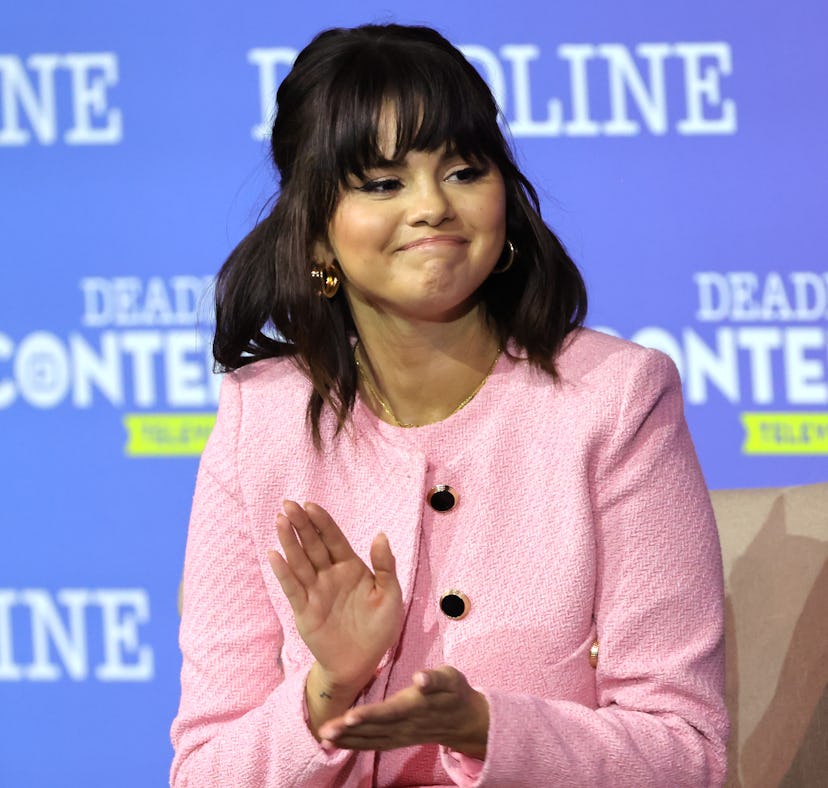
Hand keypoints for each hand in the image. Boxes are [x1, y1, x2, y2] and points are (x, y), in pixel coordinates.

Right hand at [268, 500, 402, 690]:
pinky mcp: (304, 610)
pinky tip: (274, 554)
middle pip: (312, 544)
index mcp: (351, 567)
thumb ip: (385, 566)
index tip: (310, 505)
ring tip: (280, 520)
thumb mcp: (390, 595)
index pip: (333, 538)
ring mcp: (315, 590)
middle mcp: (330, 575)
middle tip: (288, 504)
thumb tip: (380, 535)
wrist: (362, 663)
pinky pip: (292, 587)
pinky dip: (283, 572)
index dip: (322, 522)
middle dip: (301, 524)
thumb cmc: (379, 628)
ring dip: (289, 541)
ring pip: (299, 561)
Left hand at [317, 666, 489, 759]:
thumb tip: (420, 678)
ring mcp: (400, 735)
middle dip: (349, 731)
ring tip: (324, 738)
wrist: (464, 721)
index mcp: (416, 706)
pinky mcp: (397, 740)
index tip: (350, 716)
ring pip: (371, 740)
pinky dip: (353, 745)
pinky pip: (373, 744)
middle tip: (325, 731)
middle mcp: (405, 724)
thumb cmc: (455, 692)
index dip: (370, 715)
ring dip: (347, 740)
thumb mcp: (452, 678)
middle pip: (375, 729)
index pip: (390, 712)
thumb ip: (435, 678)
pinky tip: (335, 744)